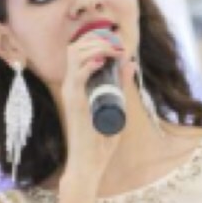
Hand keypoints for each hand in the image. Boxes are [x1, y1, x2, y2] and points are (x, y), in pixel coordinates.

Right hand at [56, 29, 125, 192]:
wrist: (88, 163)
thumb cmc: (100, 140)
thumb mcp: (116, 105)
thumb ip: (121, 85)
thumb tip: (131, 63)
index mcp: (77, 84)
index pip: (79, 50)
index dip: (96, 40)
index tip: (117, 43)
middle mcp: (70, 85)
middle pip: (75, 47)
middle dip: (98, 39)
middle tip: (118, 46)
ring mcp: (70, 93)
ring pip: (75, 56)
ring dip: (96, 48)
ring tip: (114, 51)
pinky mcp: (74, 103)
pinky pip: (77, 76)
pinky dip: (89, 65)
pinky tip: (102, 61)